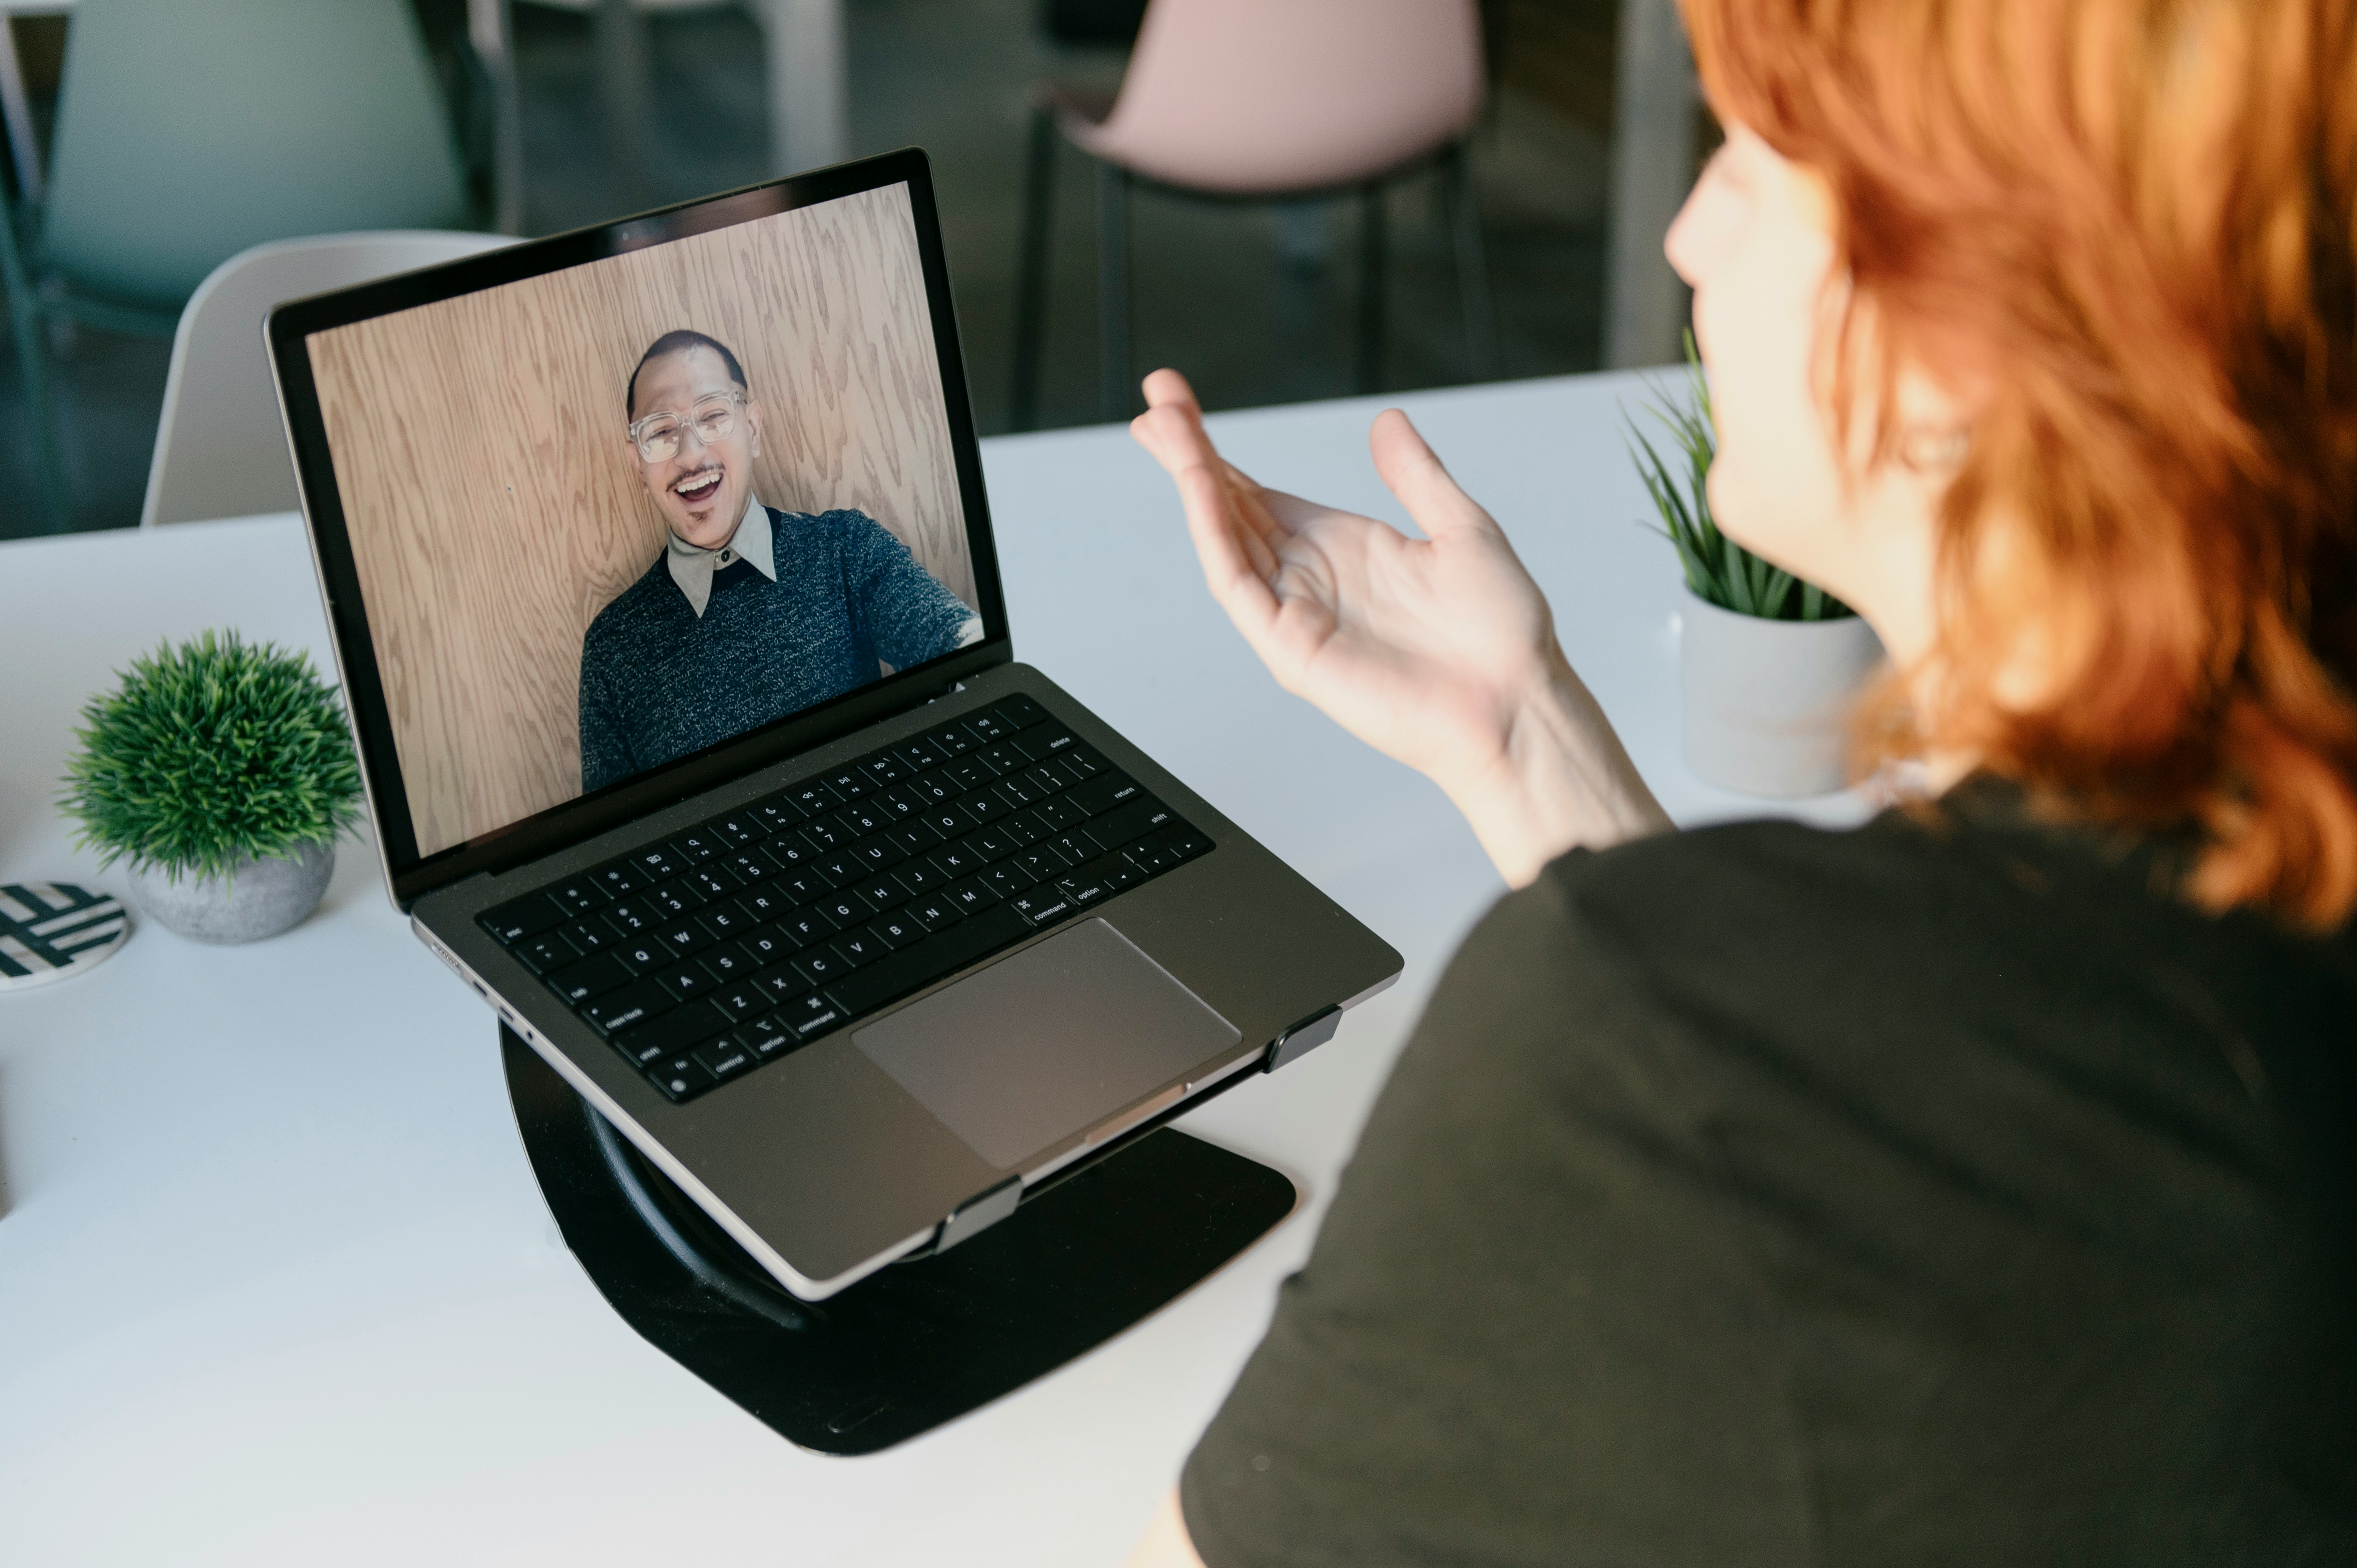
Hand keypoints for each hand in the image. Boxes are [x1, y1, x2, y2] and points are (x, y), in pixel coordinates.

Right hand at [1131, 370, 1668, 885]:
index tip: (1182, 407)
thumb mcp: (1463, 528)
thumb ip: (1417, 475)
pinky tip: (1200, 486)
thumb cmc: (1501, 636)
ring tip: (1166, 425)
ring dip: (1193, 479)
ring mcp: (1296, 613)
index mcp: (1347, 548)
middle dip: (1190, 453)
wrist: (1515, 704)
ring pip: (1225, 537)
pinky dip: (1213, 533)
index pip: (1261, 494)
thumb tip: (1387, 423)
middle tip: (1157, 397)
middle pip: (1230, 508)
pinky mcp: (1291, 647)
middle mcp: (1313, 579)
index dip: (1218, 454)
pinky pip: (1239, 584)